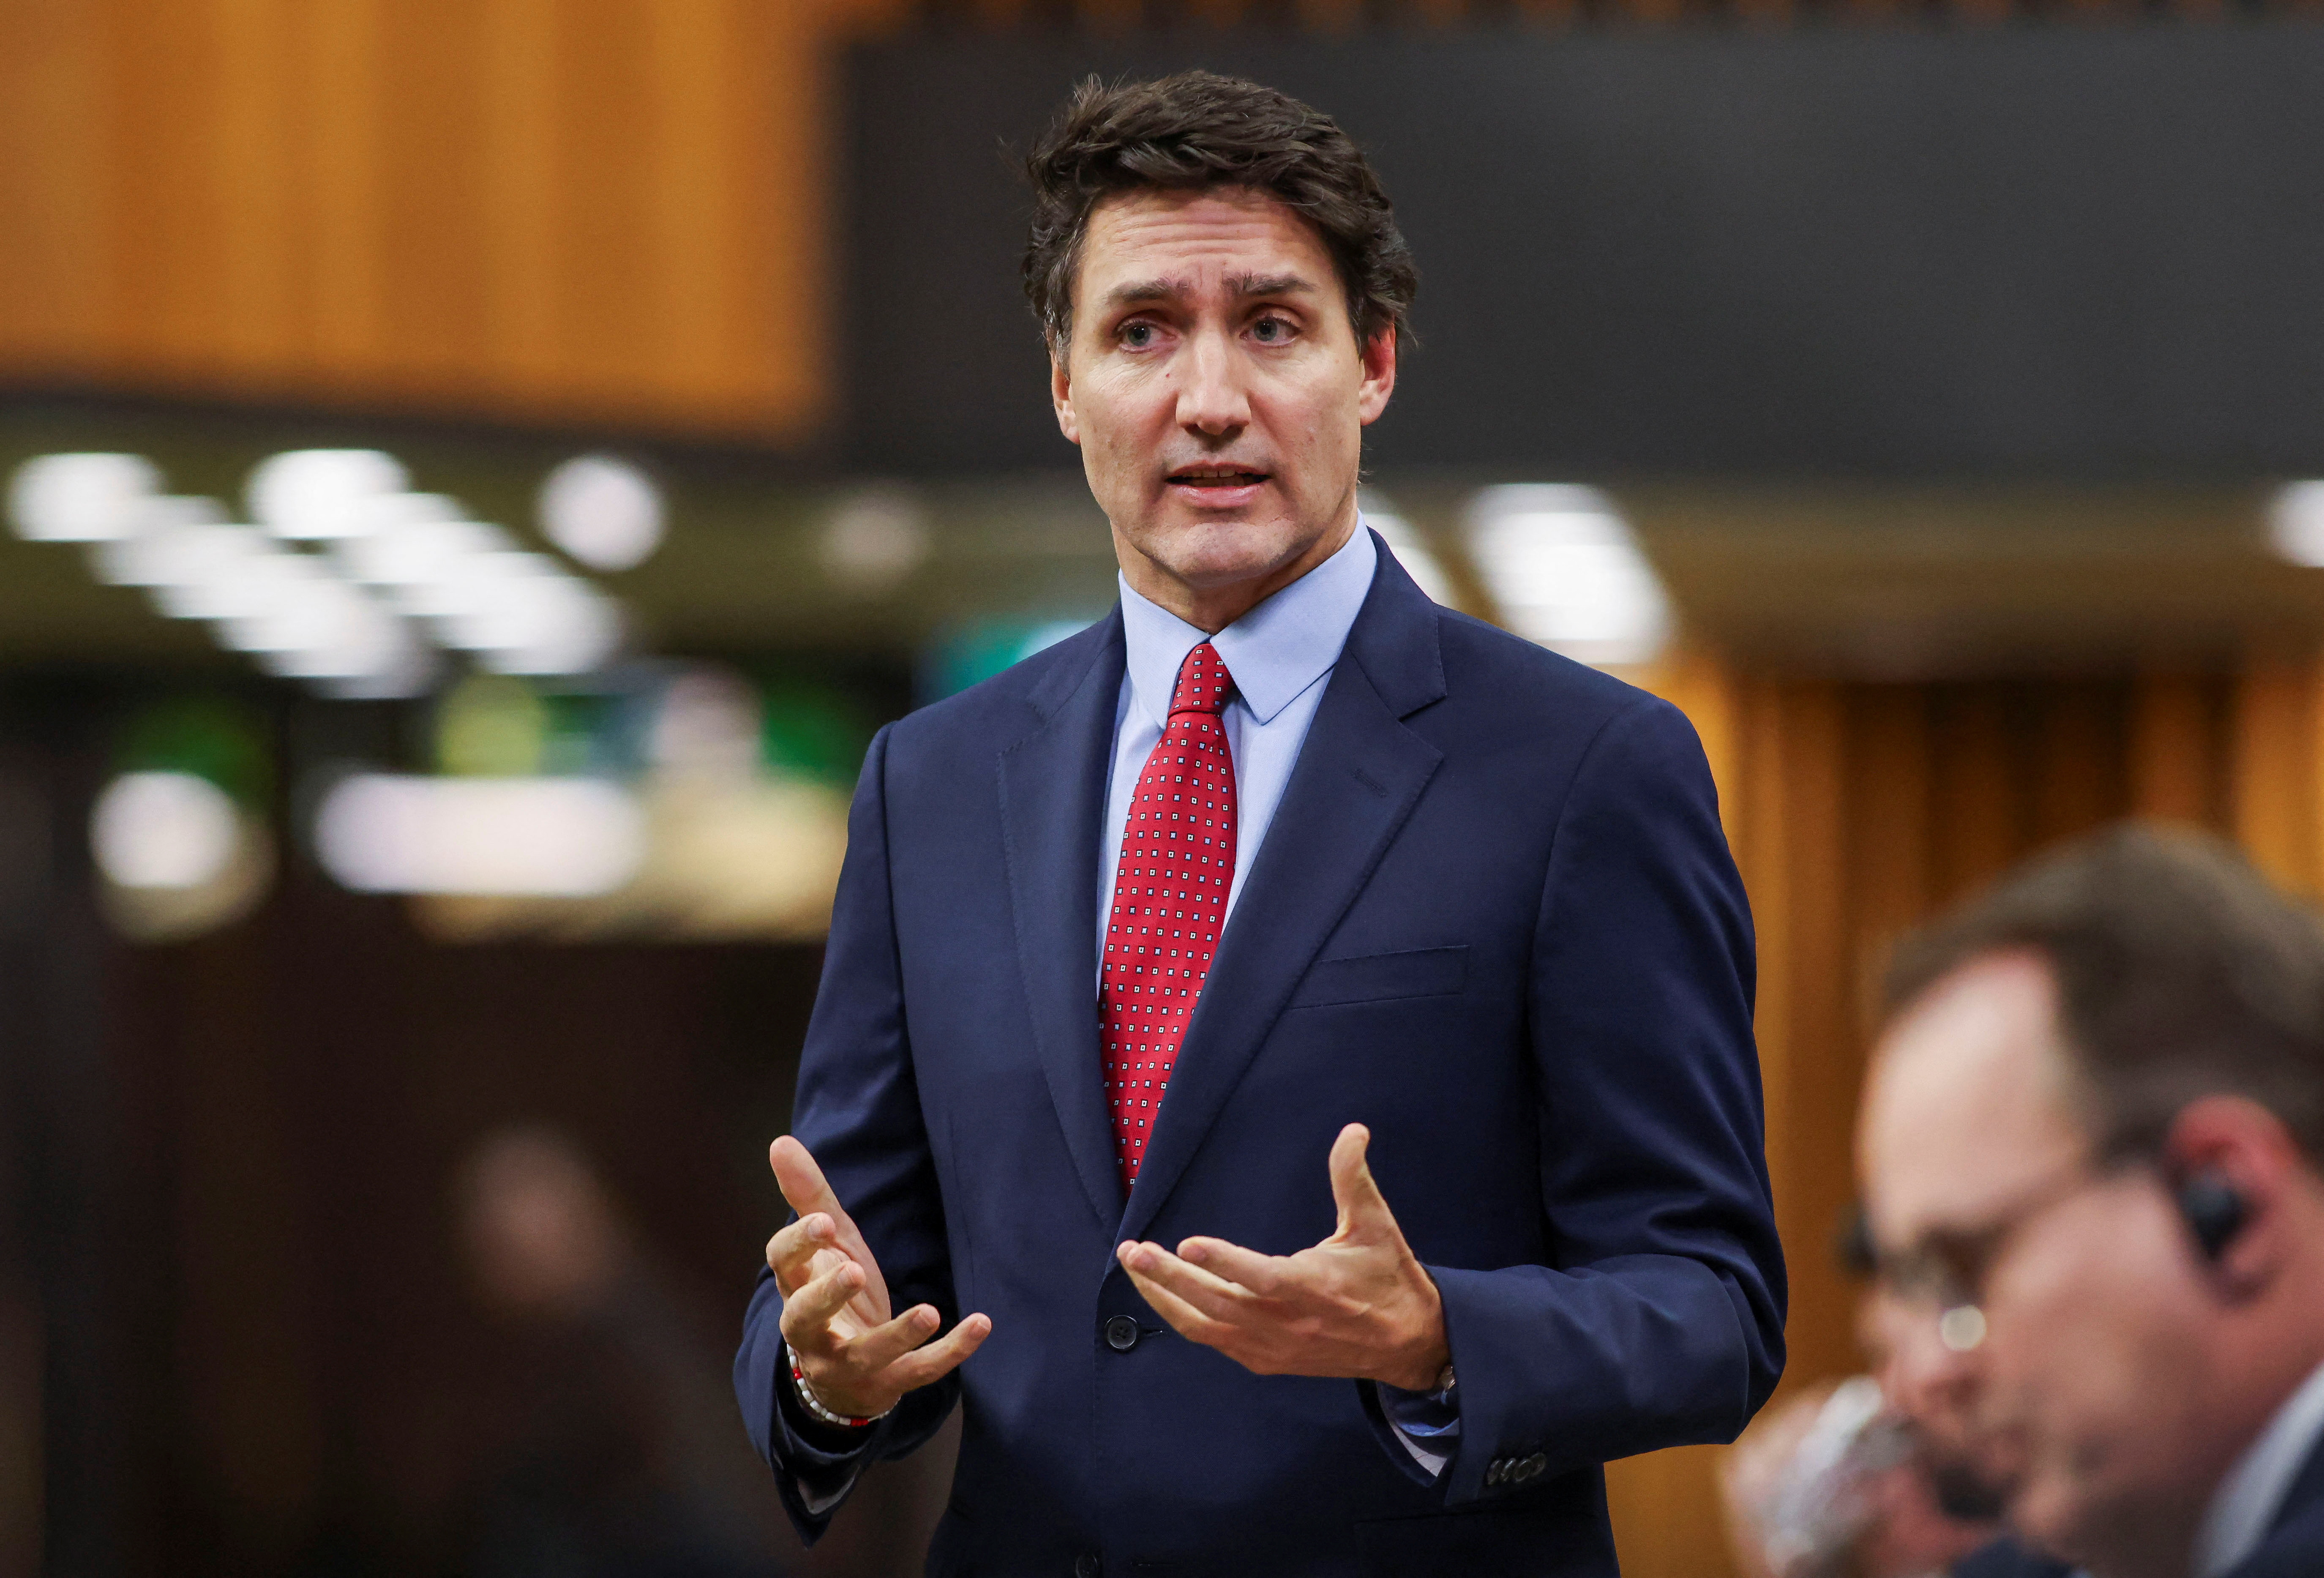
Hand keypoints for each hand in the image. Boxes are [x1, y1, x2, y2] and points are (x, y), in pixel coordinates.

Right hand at [766, 1135, 990, 1421]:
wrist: (845, 1375)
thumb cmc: (834, 1293)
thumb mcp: (828, 1245)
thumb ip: (809, 1196)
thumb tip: (781, 1141)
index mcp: (796, 1287)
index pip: (783, 1264)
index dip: (799, 1245)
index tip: (824, 1223)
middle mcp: (812, 1332)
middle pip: (805, 1316)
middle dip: (826, 1295)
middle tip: (852, 1270)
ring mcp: (848, 1363)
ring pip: (866, 1354)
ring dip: (897, 1334)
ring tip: (928, 1311)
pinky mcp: (887, 1384)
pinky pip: (919, 1371)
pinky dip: (951, 1351)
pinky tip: (980, 1323)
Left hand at [1114, 1123, 1449, 1391]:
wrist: (1406, 1343)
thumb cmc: (1387, 1277)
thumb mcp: (1376, 1225)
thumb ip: (1353, 1178)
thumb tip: (1353, 1131)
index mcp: (1314, 1289)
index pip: (1261, 1278)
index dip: (1223, 1263)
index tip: (1185, 1244)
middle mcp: (1288, 1323)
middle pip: (1216, 1305)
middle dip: (1168, 1280)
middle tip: (1134, 1251)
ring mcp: (1273, 1347)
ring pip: (1204, 1327)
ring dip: (1164, 1298)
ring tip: (1135, 1266)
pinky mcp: (1265, 1360)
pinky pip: (1213, 1340)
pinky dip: (1184, 1317)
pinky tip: (1163, 1294)